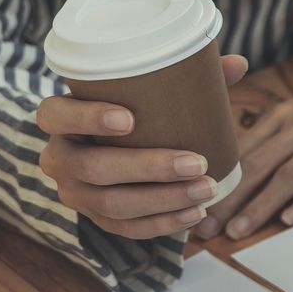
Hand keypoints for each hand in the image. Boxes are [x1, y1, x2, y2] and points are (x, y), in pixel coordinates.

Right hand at [38, 54, 247, 238]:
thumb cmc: (130, 111)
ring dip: (164, 199)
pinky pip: (127, 228)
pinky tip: (195, 213)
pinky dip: (164, 223)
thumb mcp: (141, 92)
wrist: (110, 152)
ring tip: (207, 188)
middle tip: (198, 163)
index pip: (55, 115)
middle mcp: (57, 158)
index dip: (86, 117)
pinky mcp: (96, 219)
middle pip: (94, 167)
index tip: (129, 118)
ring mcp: (74, 193)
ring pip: (113, 203)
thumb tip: (238, 63)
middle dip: (149, 168)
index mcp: (58, 119)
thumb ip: (184, 77)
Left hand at [201, 60, 292, 239]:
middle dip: (228, 199)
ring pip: (288, 175)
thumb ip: (270, 134)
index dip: (215, 180)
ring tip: (238, 231)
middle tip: (205, 227)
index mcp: (283, 115)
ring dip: (260, 205)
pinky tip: (290, 220)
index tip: (192, 203)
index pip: (241, 150)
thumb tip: (234, 166)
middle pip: (258, 165)